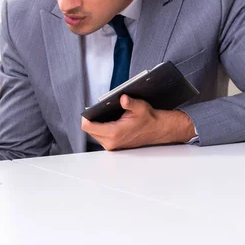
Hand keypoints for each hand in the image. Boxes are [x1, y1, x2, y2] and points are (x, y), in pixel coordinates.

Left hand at [81, 95, 195, 150]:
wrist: (158, 129)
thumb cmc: (149, 119)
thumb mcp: (139, 107)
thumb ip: (129, 103)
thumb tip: (123, 99)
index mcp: (114, 133)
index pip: (88, 127)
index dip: (85, 117)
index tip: (88, 110)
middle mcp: (111, 142)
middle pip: (89, 130)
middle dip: (91, 119)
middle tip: (97, 110)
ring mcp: (112, 145)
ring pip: (93, 134)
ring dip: (96, 124)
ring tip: (102, 115)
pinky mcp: (114, 146)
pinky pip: (100, 136)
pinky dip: (101, 128)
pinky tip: (106, 121)